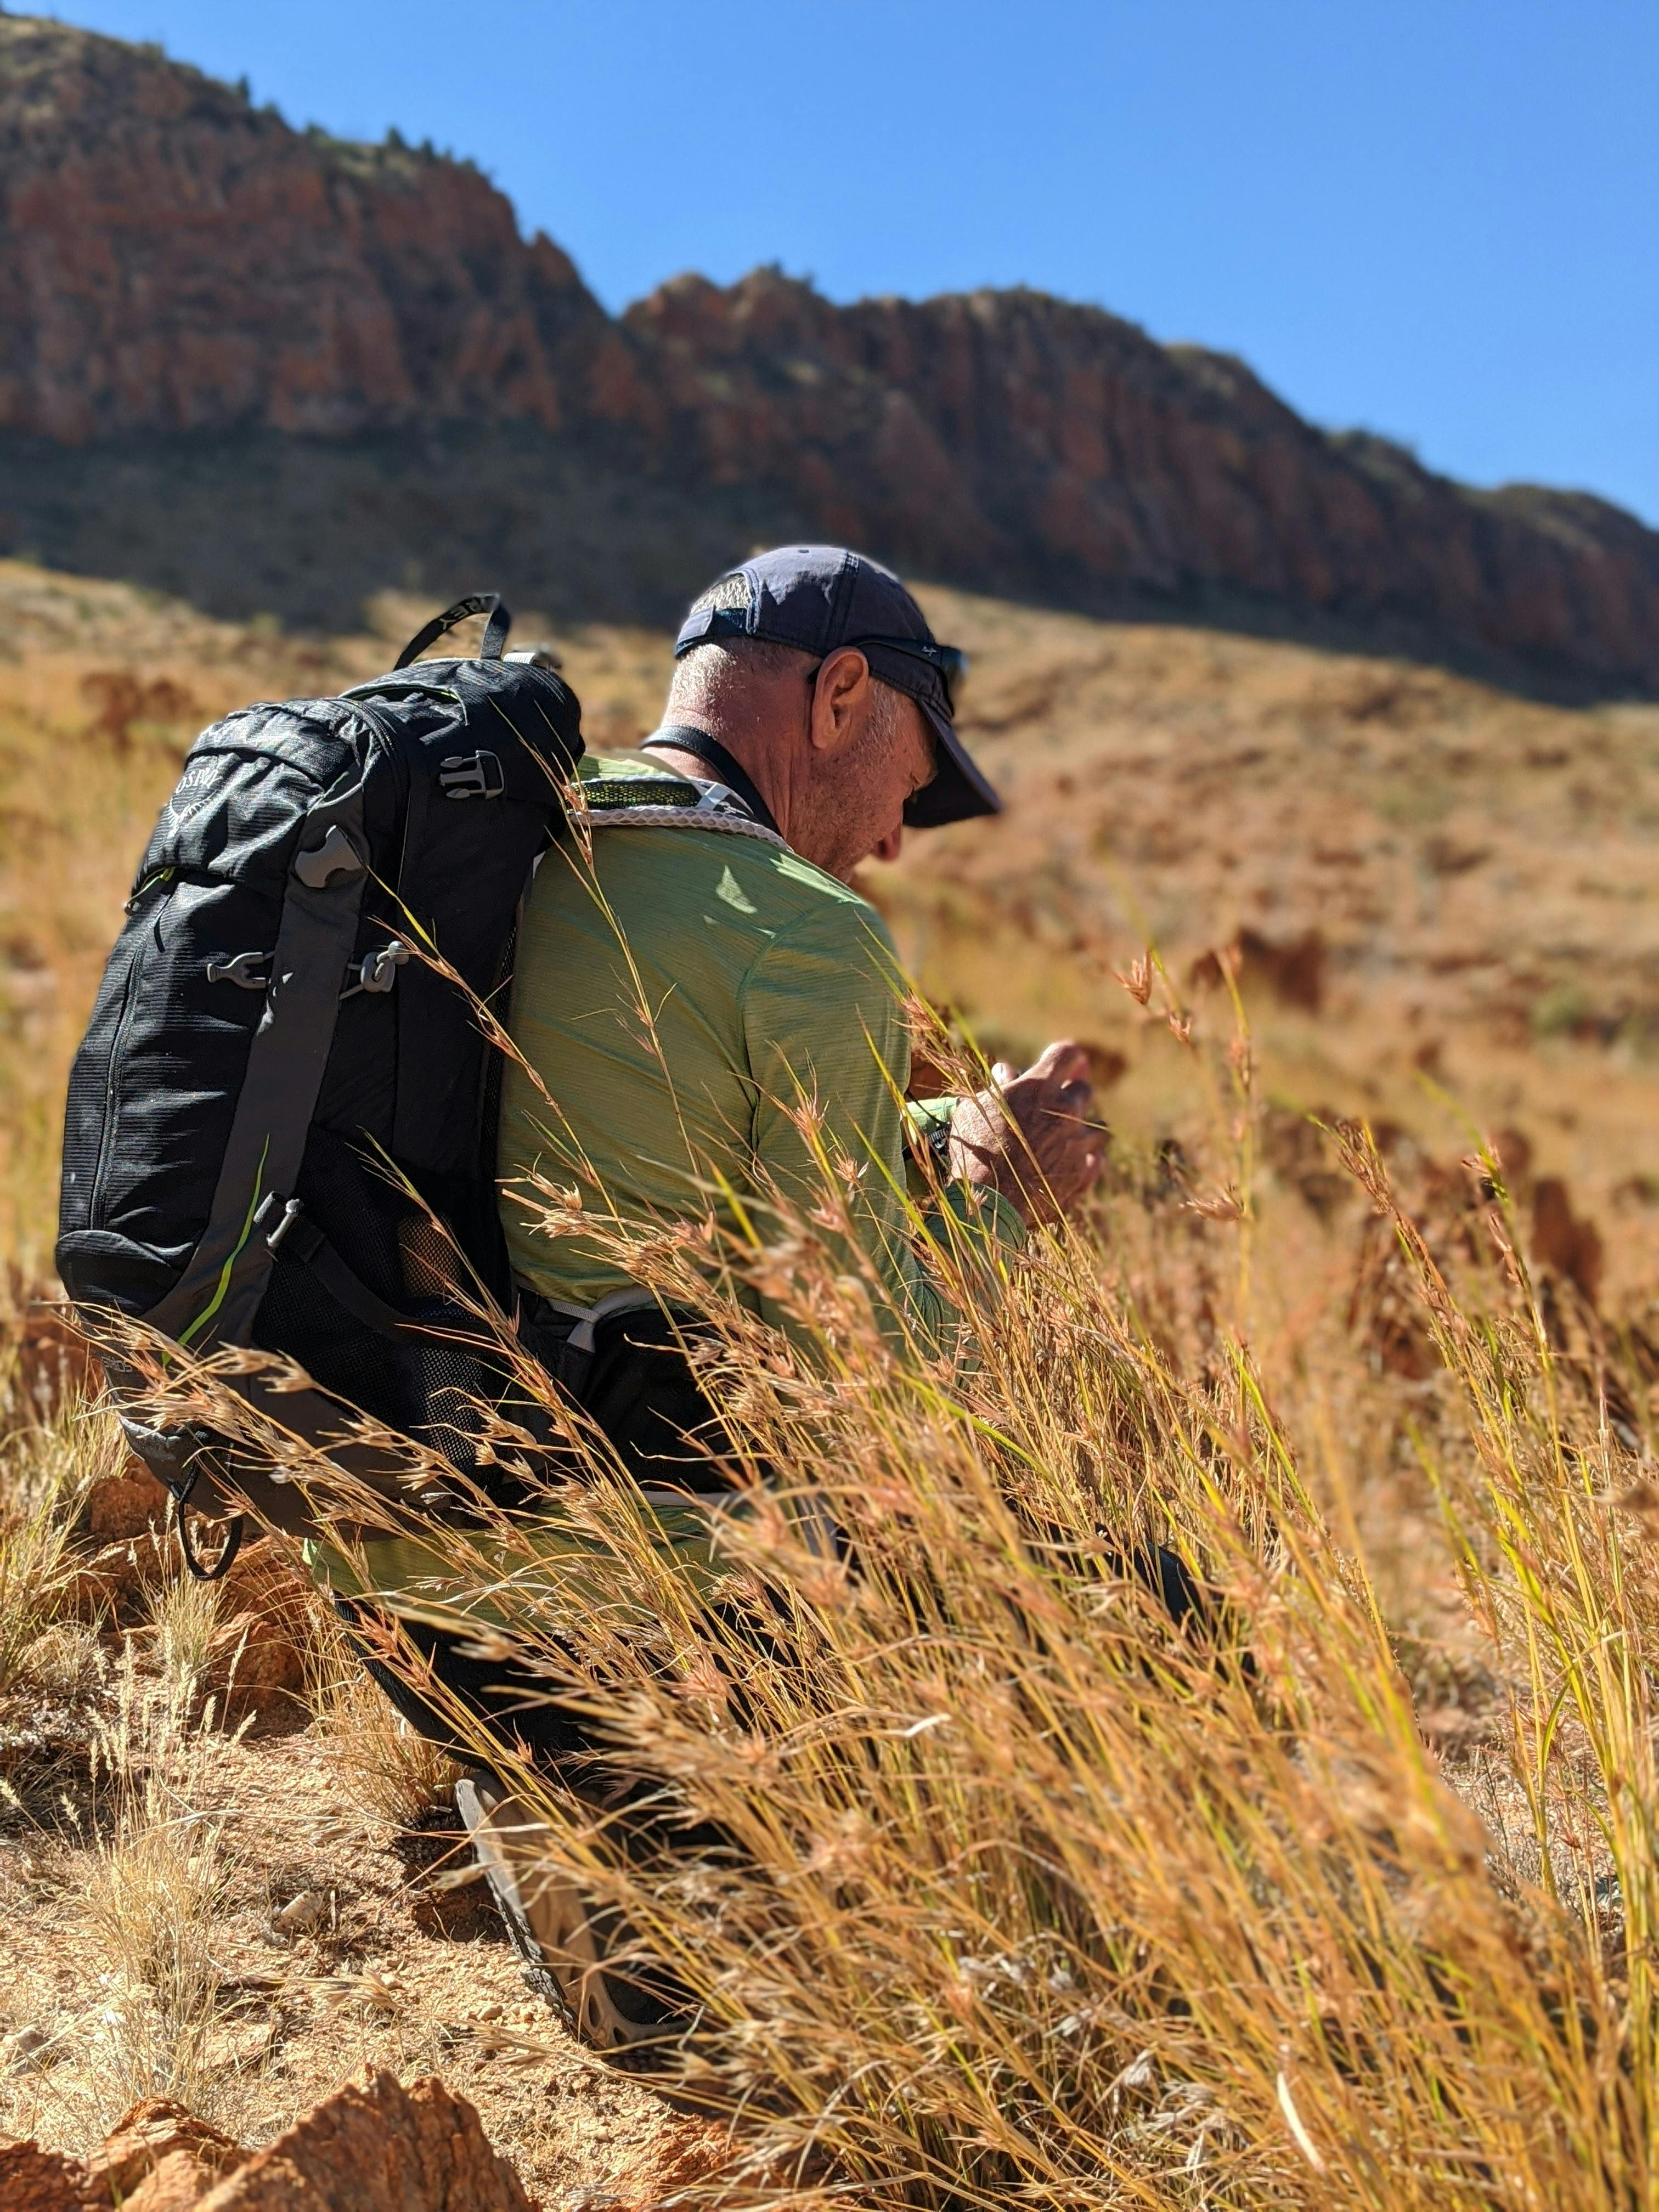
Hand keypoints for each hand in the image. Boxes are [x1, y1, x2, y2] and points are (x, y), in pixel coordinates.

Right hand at [948, 1040, 1104, 1226]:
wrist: (989, 1202)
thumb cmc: (974, 1150)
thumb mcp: (974, 1110)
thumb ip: (995, 1087)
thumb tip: (1006, 1071)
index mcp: (1039, 1087)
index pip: (1066, 1054)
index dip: (1067, 1057)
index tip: (1065, 1064)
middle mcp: (1066, 1110)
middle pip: (1083, 1089)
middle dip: (1071, 1092)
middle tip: (1056, 1103)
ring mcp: (1078, 1143)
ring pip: (1098, 1126)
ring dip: (1084, 1127)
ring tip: (1068, 1136)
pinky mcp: (1083, 1172)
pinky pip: (1096, 1160)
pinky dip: (1087, 1159)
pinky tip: (1071, 1162)